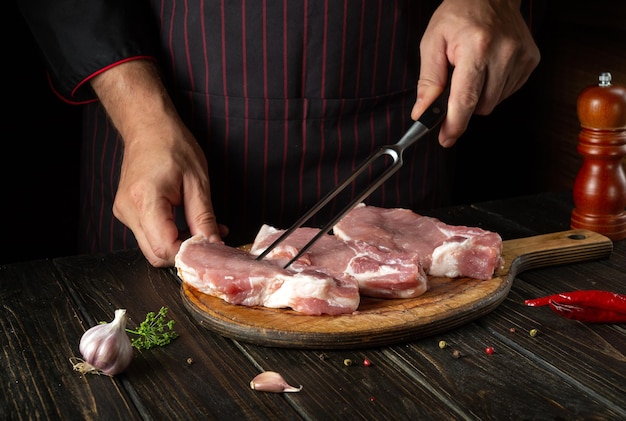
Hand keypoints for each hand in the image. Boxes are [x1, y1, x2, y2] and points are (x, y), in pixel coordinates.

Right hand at [91, 60, 225, 266]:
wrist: (148, 126)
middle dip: (185, 254)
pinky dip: (169, 236)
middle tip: (211, 241)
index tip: (211, 250)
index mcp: (145, 200)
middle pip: (155, 254)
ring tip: (203, 229)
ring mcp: (124, 213)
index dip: (189, 255)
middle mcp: (128, 210)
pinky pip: (148, 235)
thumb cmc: (173, 145)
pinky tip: (187, 224)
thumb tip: (214, 246)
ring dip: (179, 245)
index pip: (165, 248)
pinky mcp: (127, 212)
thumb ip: (204, 218)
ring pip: (152, 247)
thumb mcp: (198, 182)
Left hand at [411, 0, 539, 146]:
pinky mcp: (531, 61)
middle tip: (455, 84)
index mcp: (477, 47)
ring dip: (479, 95)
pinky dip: (493, 87)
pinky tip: (488, 67)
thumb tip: (422, 113)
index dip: (455, 124)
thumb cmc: (458, 15)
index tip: (446, 139)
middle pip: (480, 106)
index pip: (465, 98)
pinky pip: (507, 92)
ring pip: (494, 102)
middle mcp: (504, 53)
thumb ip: (428, 81)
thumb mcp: (432, 42)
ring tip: (473, 69)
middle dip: (463, 104)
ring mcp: (522, 57)